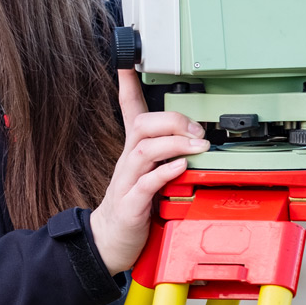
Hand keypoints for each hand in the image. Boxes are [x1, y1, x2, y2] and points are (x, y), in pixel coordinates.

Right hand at [89, 70, 208, 273]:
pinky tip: (180, 167)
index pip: (129, 110)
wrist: (107, 243)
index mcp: (134, 152)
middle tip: (198, 129)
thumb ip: (169, 157)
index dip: (127, 84)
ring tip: (198, 146)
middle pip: (142, 124)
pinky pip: (147, 182)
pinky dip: (165, 171)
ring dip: (174, 143)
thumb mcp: (150, 175)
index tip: (127, 61)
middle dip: (172, 120)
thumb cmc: (133, 208)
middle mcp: (129, 162)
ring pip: (144, 149)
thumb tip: (199, 141)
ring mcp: (127, 182)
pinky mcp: (130, 205)